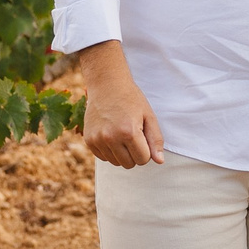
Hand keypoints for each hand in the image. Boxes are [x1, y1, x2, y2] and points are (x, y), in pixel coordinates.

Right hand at [76, 42, 164, 167]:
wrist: (106, 84)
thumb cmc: (131, 99)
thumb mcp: (148, 115)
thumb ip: (155, 140)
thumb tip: (159, 161)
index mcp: (128, 132)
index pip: (143, 159)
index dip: (146, 150)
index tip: (143, 137)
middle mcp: (111, 138)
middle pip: (129, 164)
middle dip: (135, 154)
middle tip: (133, 136)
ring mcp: (97, 140)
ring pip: (116, 163)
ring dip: (122, 153)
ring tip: (122, 134)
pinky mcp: (88, 140)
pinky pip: (103, 158)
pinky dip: (110, 151)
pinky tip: (111, 134)